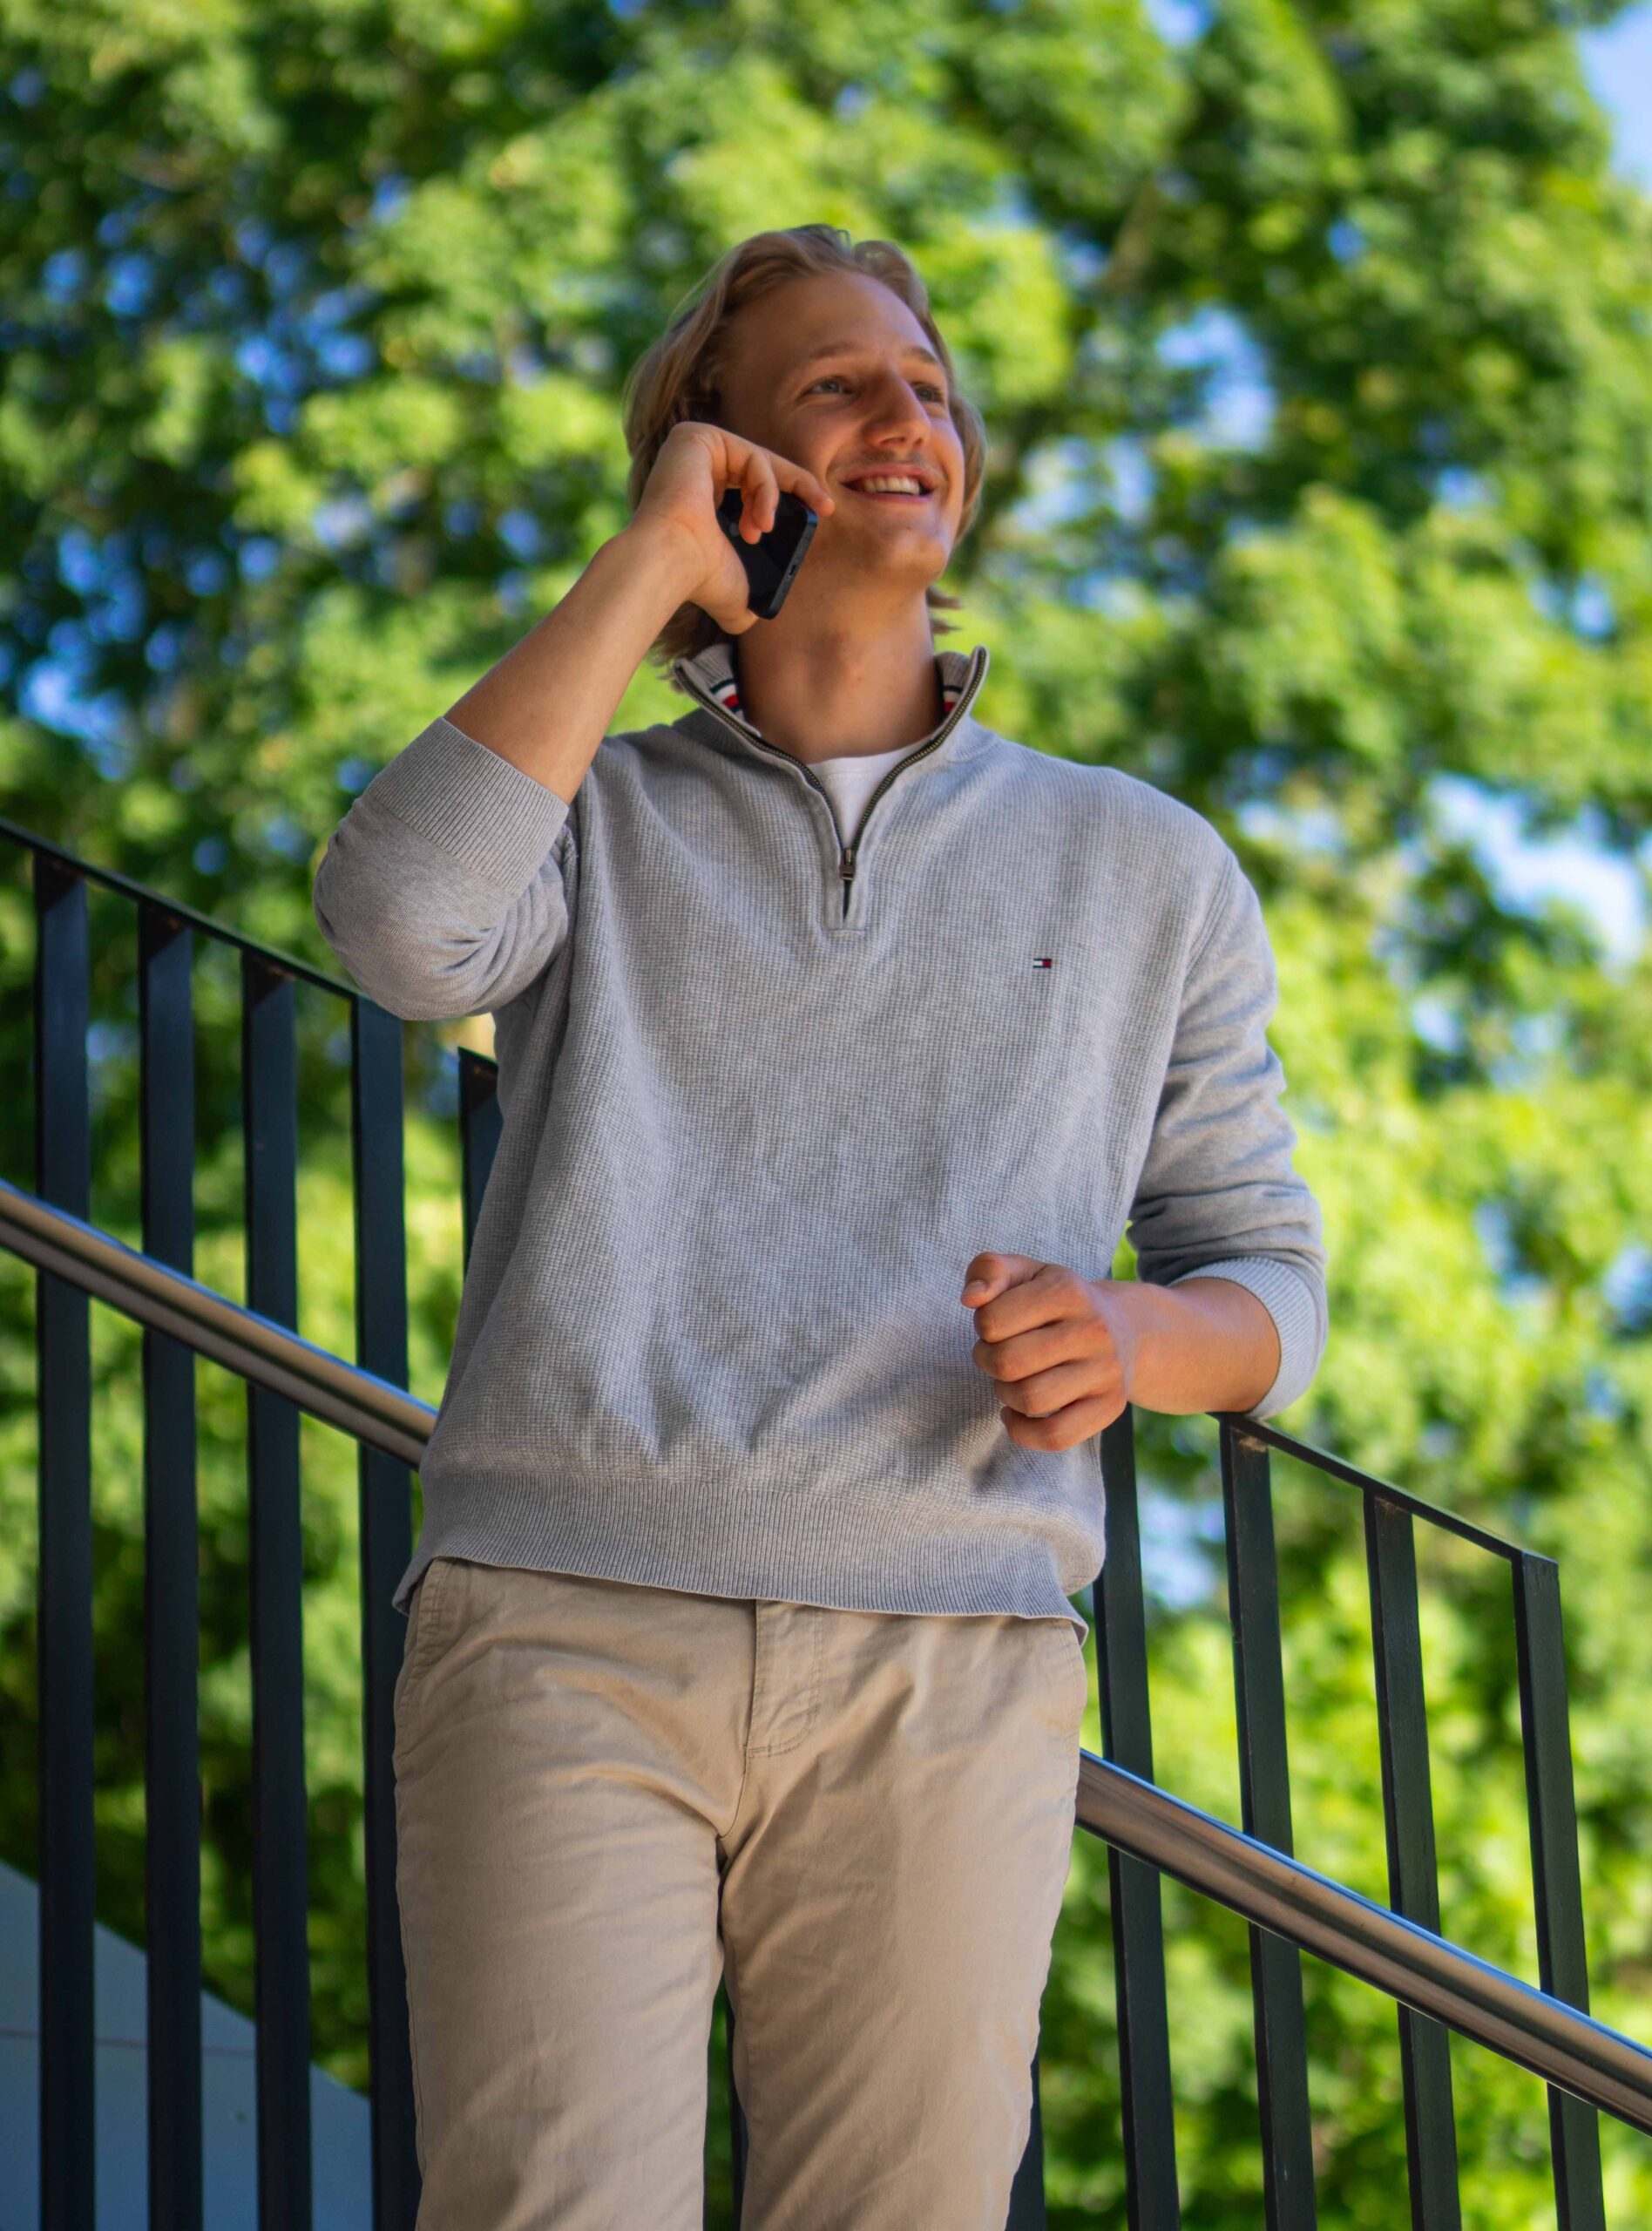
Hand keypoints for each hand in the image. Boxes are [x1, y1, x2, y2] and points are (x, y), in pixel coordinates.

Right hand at [630, 420, 834, 636]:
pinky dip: (766, 489)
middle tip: (826, 508)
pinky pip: (753, 457)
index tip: (823, 510)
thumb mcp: (736, 590)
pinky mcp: (695, 437)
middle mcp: (693, 467)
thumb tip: (752, 616)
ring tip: (761, 532)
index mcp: (700, 495)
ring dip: (772, 499)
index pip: (752, 482)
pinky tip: (759, 520)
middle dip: (798, 487)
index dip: (789, 493)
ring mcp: (692, 449)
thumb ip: (747, 596)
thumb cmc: (700, 579)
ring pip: (760, 462)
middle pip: (761, 466)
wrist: (672, 564)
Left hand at [960, 1252, 1135, 1450]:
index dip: (982, 1326)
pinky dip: (1022, 1432)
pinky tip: (1015, 1414)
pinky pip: (1055, 1436)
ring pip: (1030, 1400)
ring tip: (1011, 1380)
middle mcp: (1093, 1330)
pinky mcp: (1110, 1407)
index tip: (998, 1325)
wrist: (1127, 1328)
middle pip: (1008, 1363)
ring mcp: (1106, 1372)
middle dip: (988, 1361)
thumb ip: (989, 1269)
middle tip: (999, 1354)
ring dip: (1004, 1394)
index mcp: (1067, 1291)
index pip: (992, 1320)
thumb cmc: (1060, 1301)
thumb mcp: (1027, 1273)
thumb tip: (971, 1299)